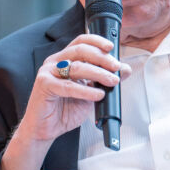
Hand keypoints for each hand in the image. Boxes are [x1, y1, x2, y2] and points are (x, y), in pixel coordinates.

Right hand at [1, 34, 129, 169]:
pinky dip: (86, 91)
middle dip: (102, 58)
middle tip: (116, 67)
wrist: (46, 128)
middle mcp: (56, 62)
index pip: (81, 41)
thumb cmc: (65, 109)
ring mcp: (48, 72)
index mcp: (66, 59)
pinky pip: (68, 86)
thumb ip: (105, 80)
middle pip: (81, 51)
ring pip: (76, 67)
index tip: (112, 47)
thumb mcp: (92, 92)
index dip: (97, 41)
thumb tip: (125, 69)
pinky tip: (98, 95)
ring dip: (98, 73)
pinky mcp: (44, 85)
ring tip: (113, 81)